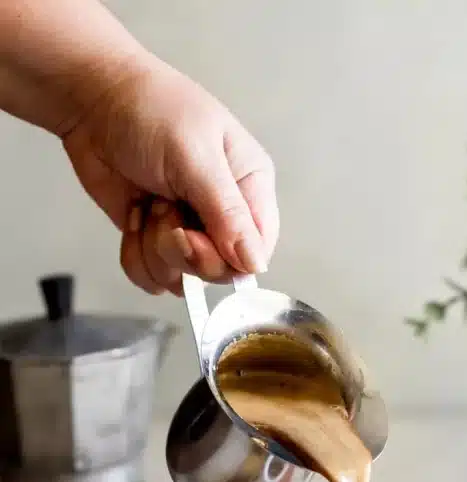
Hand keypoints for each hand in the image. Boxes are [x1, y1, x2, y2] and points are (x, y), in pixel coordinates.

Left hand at [62, 55, 278, 294]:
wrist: (92, 100)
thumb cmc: (150, 110)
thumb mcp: (195, 157)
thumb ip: (227, 213)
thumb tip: (255, 264)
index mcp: (249, 187)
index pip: (257, 251)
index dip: (228, 260)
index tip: (193, 236)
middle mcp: (224, 215)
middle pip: (220, 272)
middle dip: (184, 251)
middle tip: (164, 212)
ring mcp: (189, 230)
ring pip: (183, 280)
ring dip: (154, 249)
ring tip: (149, 204)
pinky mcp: (156, 240)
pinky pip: (153, 278)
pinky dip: (135, 255)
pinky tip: (134, 216)